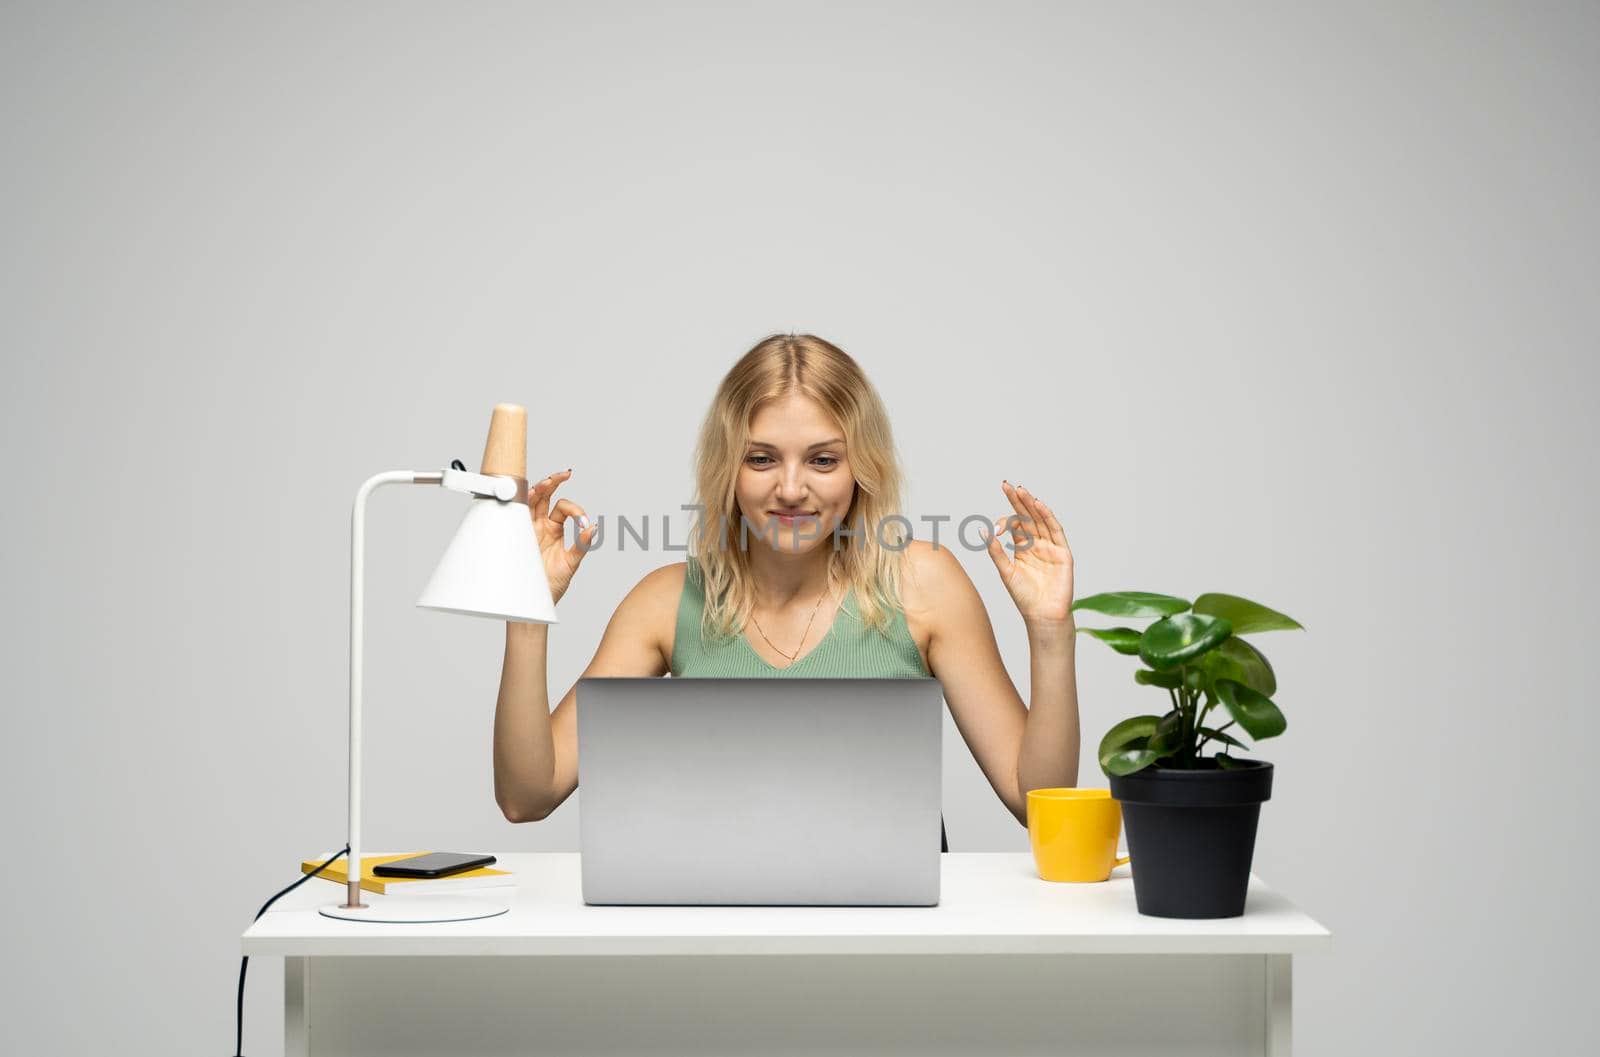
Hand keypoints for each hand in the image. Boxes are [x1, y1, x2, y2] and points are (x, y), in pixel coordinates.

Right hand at [529, 469, 597, 605]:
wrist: (534, 601)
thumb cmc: (552, 584)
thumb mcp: (571, 563)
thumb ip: (582, 545)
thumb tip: (594, 527)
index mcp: (554, 529)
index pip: (563, 507)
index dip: (575, 510)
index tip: (582, 522)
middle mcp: (540, 526)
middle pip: (545, 496)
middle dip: (553, 482)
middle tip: (564, 474)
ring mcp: (527, 529)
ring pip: (530, 501)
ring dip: (539, 489)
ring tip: (549, 480)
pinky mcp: (517, 536)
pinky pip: (518, 516)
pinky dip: (523, 503)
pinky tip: (532, 494)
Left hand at [984, 482, 1074, 626]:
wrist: (1042, 615)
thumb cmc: (1024, 597)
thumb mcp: (1006, 571)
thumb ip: (996, 551)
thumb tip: (982, 530)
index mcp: (1023, 548)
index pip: (1015, 525)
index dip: (1005, 521)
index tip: (995, 528)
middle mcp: (1038, 544)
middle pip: (1028, 517)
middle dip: (1017, 501)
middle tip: (1006, 485)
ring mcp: (1051, 547)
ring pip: (1041, 520)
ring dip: (1032, 505)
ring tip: (1021, 491)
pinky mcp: (1063, 553)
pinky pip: (1056, 531)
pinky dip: (1048, 517)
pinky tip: (1039, 505)